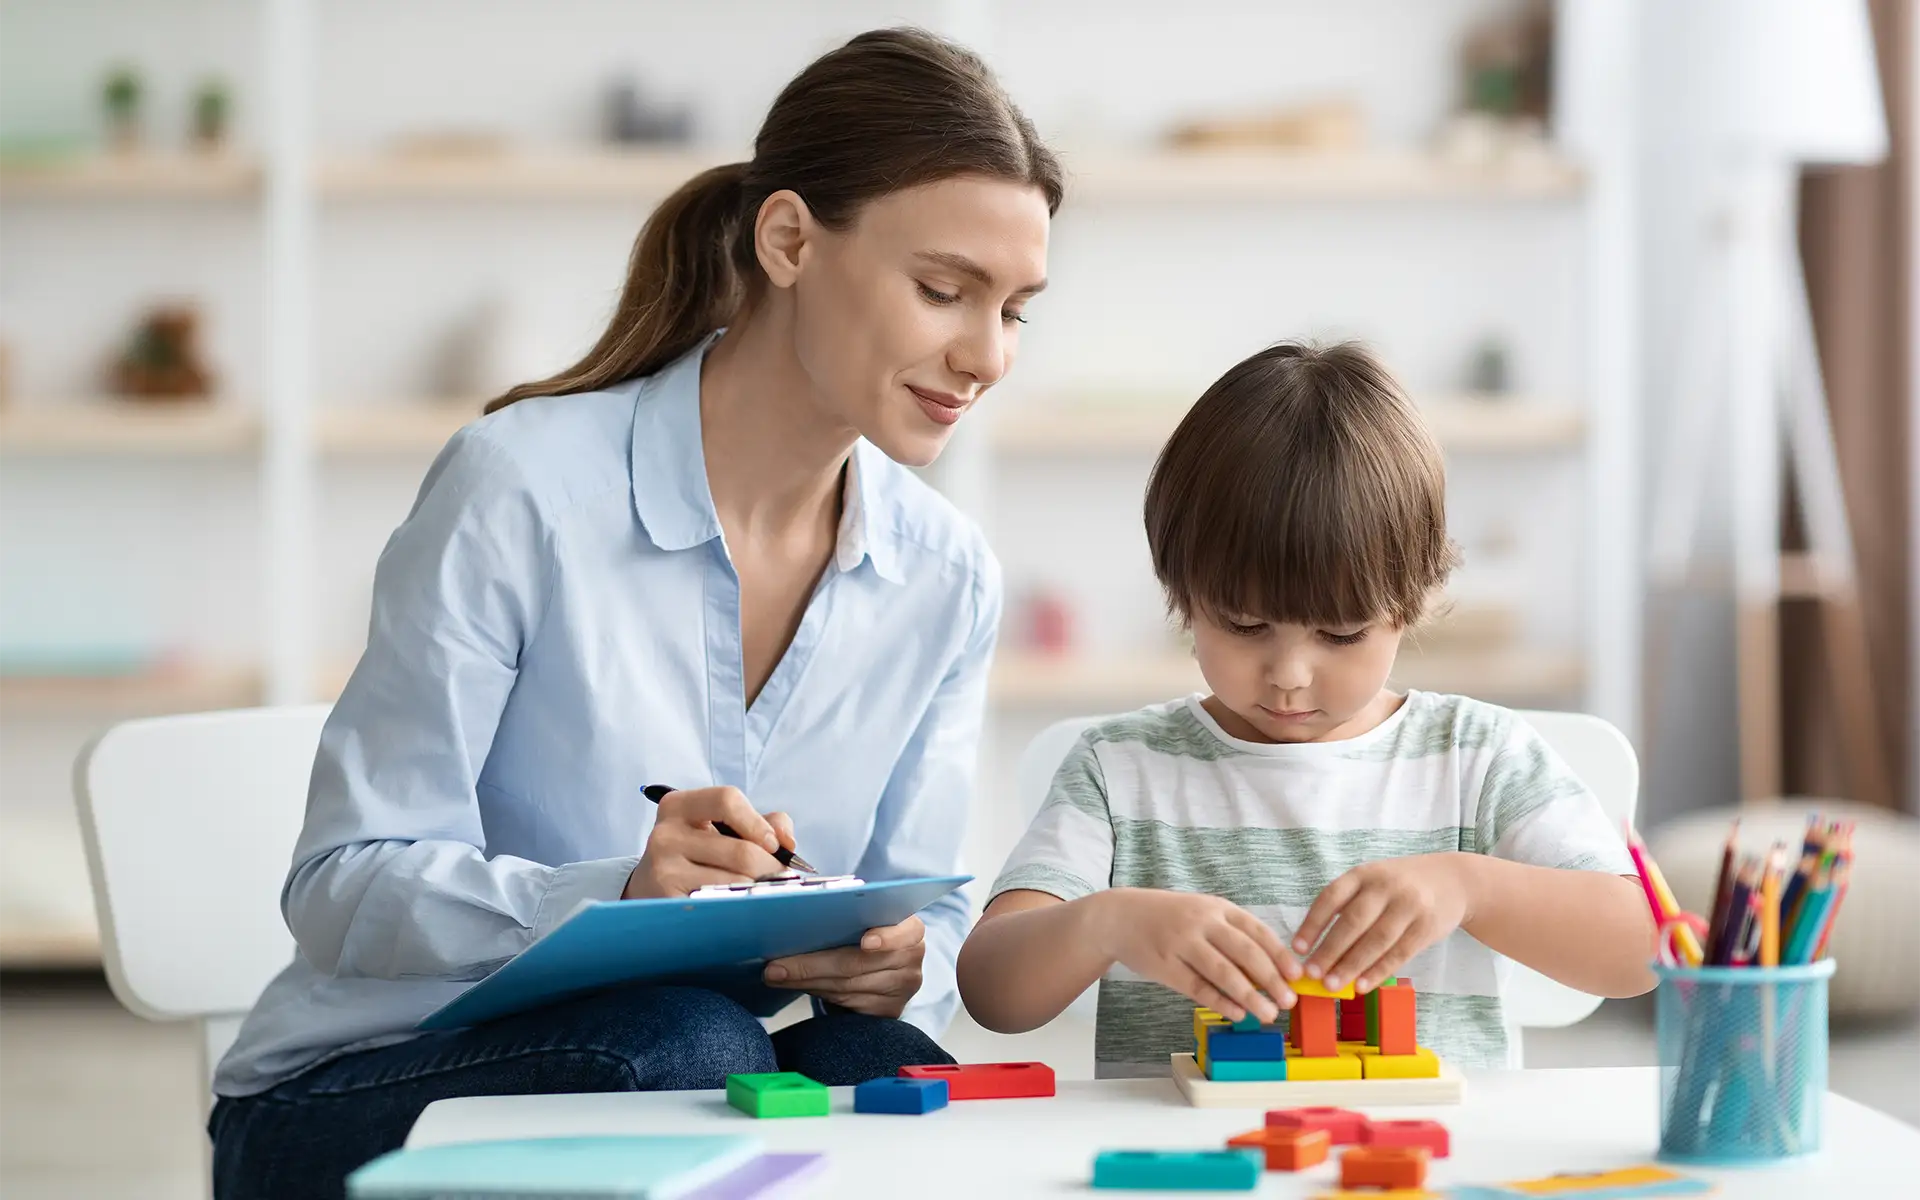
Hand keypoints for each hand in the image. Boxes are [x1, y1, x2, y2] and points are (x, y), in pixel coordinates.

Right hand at [623, 786, 796, 898]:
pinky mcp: (667, 902)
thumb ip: (761, 823)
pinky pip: (719, 905)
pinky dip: (738, 909)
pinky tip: (741, 910)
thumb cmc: (696, 856)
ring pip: (735, 883)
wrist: (649, 890)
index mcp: (679, 806)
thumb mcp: (720, 829)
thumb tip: (787, 842)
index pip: (727, 800)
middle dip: (771, 869)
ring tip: (761, 895)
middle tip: (781, 881)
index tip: (775, 846)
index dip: (758, 823)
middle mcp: (665, 834)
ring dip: (758, 892)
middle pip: (741, 852)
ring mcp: (663, 870)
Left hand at [763, 916, 925, 1017]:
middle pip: (859, 963)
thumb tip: (792, 913)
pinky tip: (798, 986)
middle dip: (812, 964)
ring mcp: (903, 989)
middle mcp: (912, 960)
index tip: (865, 942)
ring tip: (777, 976)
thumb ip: (845, 914)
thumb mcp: (863, 919)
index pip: (906, 932)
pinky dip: (819, 994)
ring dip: (808, 981)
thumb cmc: (864, 932)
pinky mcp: (889, 1012)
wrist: (878, 965)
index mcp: (911, 929)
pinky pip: (848, 1005)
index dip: (886, 937)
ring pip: (847, 987)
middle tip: (776, 967)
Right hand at [1091, 889, 1299, 1023]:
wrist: (1119, 917)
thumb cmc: (1170, 918)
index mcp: (1217, 907)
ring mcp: (1182, 944)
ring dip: (1250, 997)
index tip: (1297, 976)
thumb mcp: (1203, 913)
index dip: (1280, 955)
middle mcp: (1202, 922)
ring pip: (1223, 973)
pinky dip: (1221, 1002)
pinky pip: (1199, 988)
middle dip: (1272, 979)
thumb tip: (1269, 970)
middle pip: (1245, 953)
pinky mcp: (1166, 966)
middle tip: (1289, 1001)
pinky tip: (1237, 1014)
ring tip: (1268, 1014)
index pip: (1257, 931)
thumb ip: (1232, 935)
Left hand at [1292, 853, 1476, 992]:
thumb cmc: (1400, 886)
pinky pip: (1399, 953)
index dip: (1312, 923)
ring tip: (1332, 985)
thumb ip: (1348, 905)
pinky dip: (1378, 971)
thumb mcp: (1372, 881)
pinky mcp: (1427, 926)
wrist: (1453, 880)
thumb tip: (1315, 945)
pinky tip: (1362, 985)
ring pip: (1376, 940)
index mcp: (1363, 874)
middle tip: (1312, 973)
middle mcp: (1385, 886)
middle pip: (1353, 921)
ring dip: (1352, 965)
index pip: (1331, 897)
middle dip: (1330, 950)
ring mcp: (1409, 905)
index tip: (1297, 948)